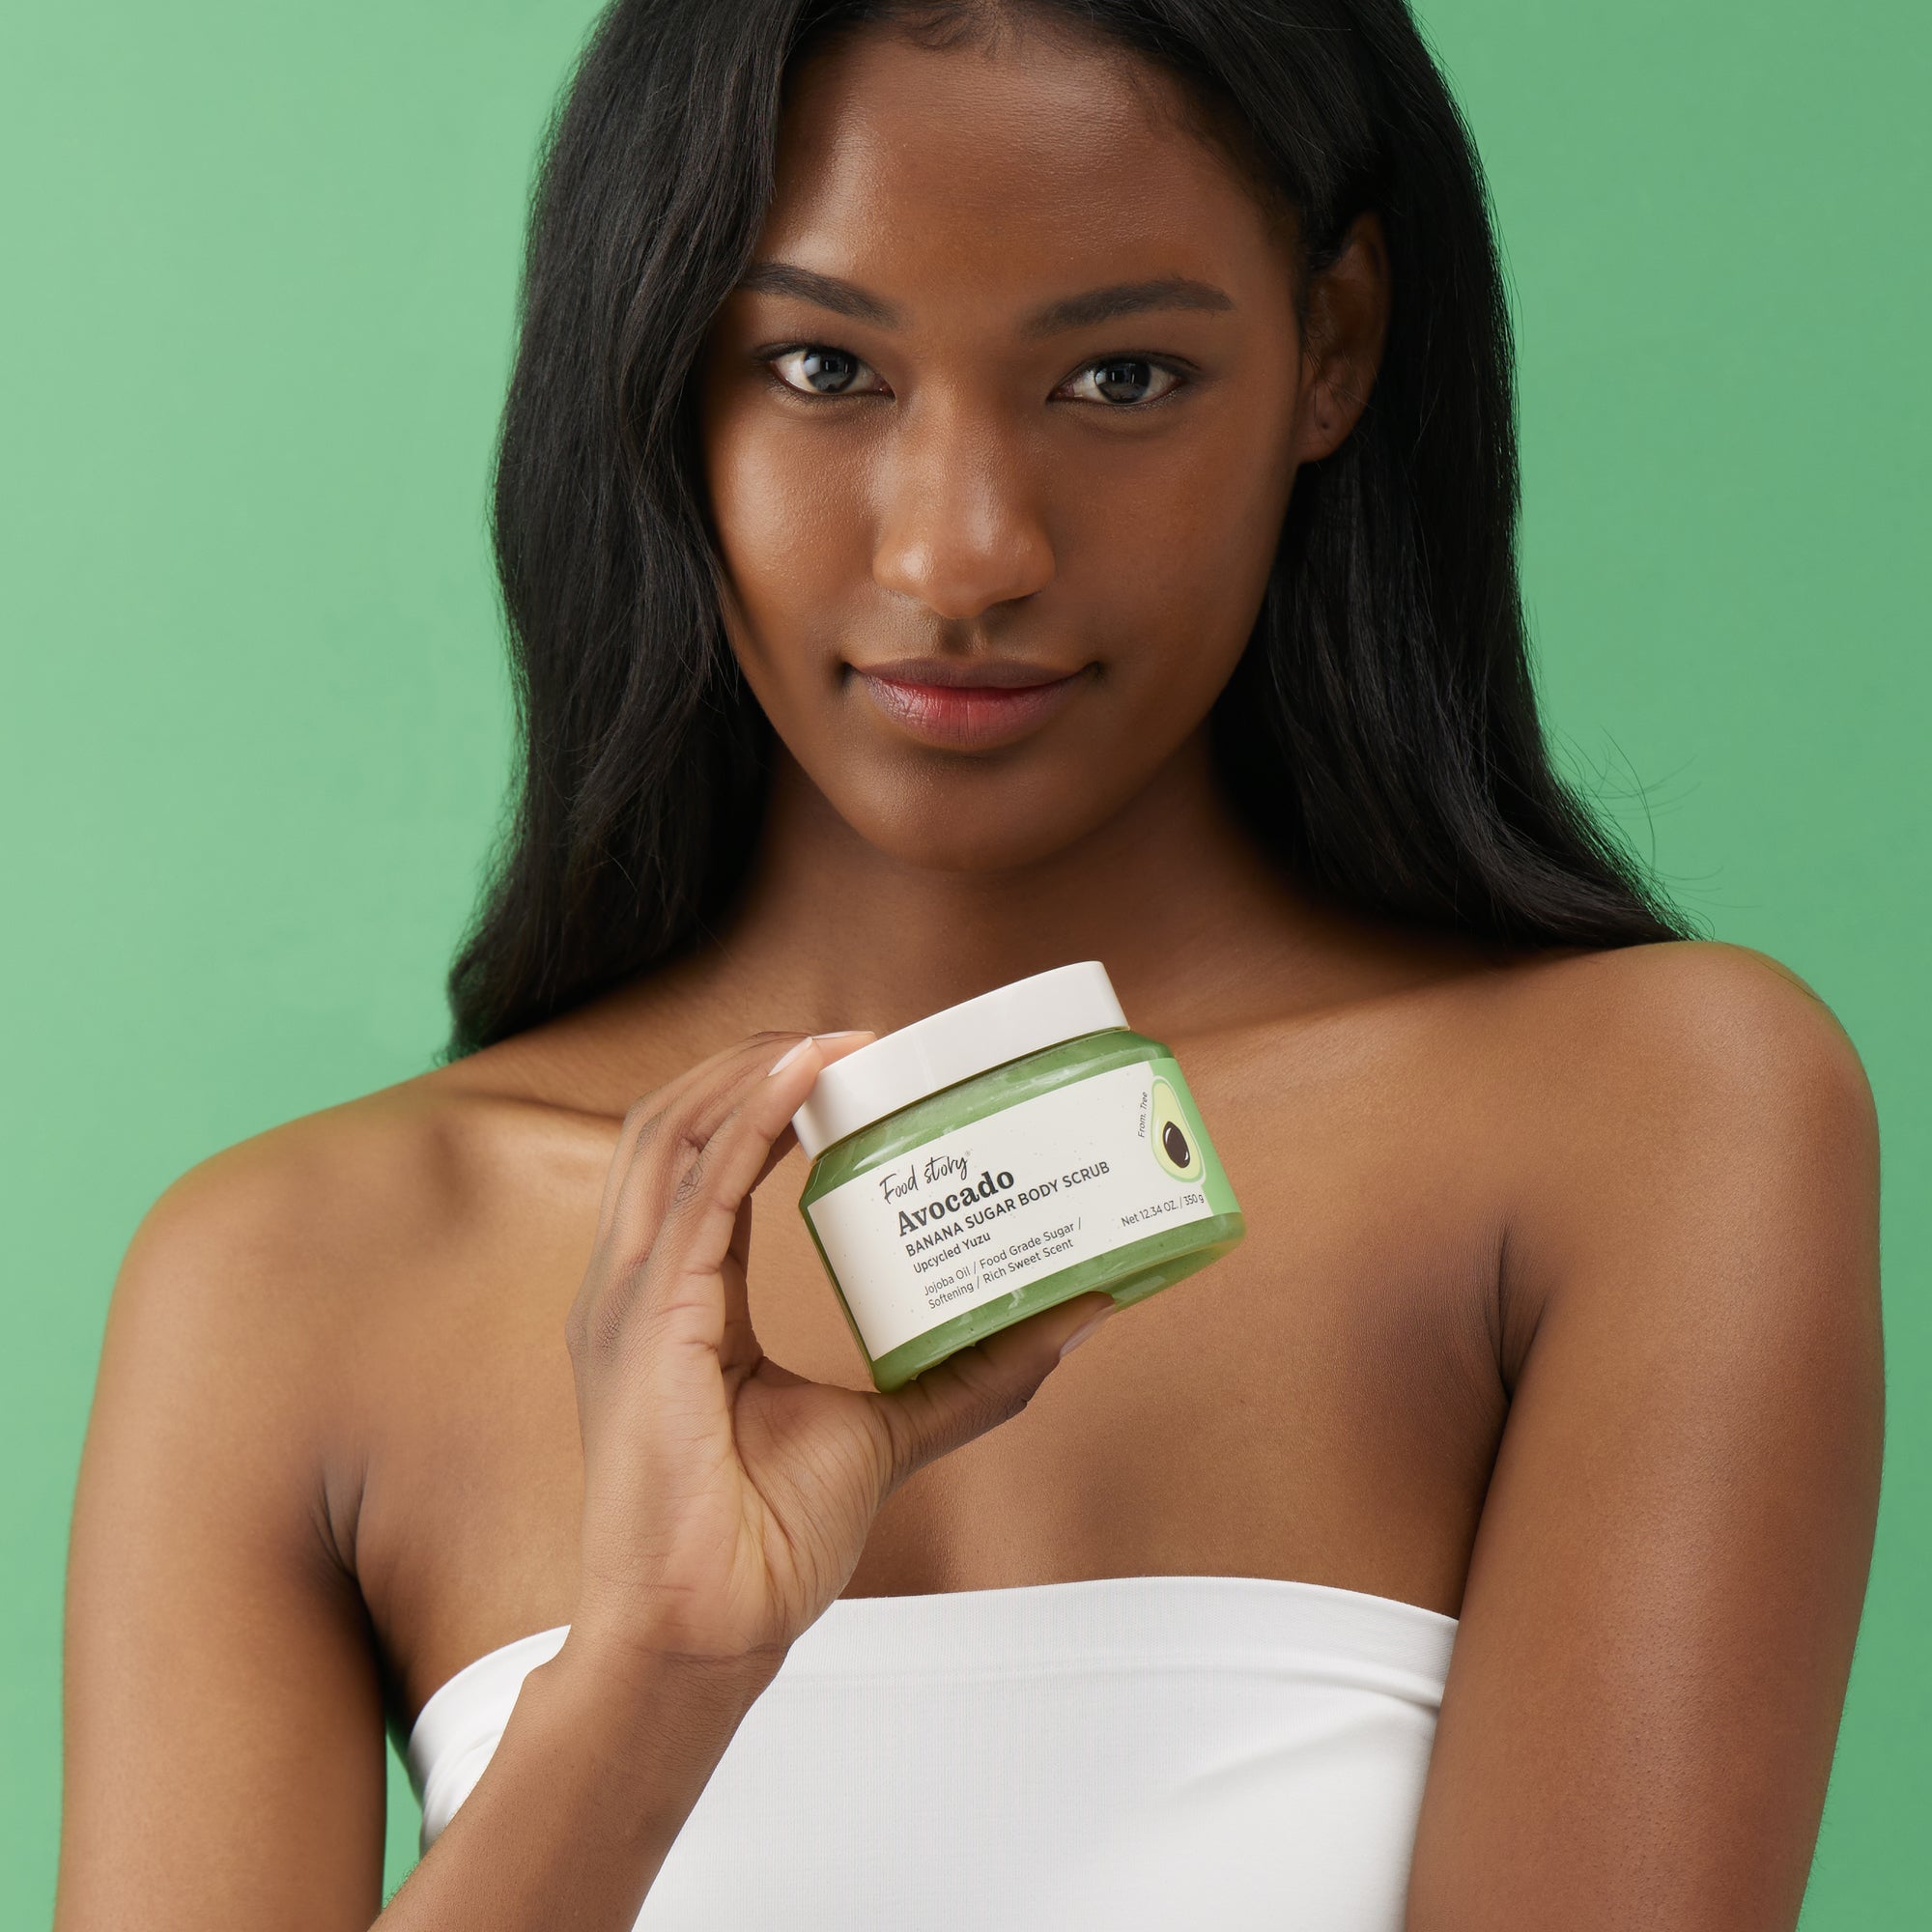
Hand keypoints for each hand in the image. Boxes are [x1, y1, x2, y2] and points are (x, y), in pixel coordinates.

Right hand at [562, 1031, 1115, 1685]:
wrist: (708, 1633)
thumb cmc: (763, 1545)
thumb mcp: (883, 1430)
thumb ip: (966, 1372)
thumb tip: (1073, 1316)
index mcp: (671, 1299)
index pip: (702, 1164)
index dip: (763, 1099)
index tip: (848, 1063)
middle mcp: (633, 1284)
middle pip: (674, 1125)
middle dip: (752, 1062)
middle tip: (853, 1037)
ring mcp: (627, 1298)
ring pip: (671, 1135)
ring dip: (749, 1070)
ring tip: (835, 1039)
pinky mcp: (647, 1324)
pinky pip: (697, 1194)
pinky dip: (747, 1121)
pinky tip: (802, 1076)